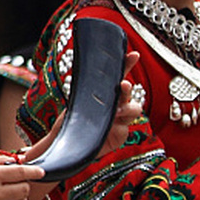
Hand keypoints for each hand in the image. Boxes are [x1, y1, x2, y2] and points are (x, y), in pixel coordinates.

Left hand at [21, 51, 142, 164]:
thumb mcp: (76, 101)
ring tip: (117, 109)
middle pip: (129, 93)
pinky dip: (122, 124)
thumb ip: (87, 88)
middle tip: (122, 86)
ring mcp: (120, 119)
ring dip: (128, 107)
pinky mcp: (120, 134)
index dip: (127, 65)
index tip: (133, 55)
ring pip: (134, 109)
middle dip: (127, 89)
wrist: (65, 144)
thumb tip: (90, 68)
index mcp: (106, 93)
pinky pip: (126, 128)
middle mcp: (116, 104)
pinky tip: (115, 123)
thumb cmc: (70, 121)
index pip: (119, 75)